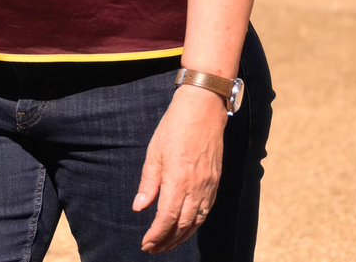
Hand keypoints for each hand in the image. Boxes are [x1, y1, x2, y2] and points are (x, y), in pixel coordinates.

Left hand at [132, 85, 226, 253]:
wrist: (204, 107)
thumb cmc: (175, 127)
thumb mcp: (155, 153)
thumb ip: (149, 184)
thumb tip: (140, 208)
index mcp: (178, 181)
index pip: (167, 220)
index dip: (156, 236)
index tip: (145, 245)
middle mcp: (196, 187)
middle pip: (183, 225)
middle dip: (168, 242)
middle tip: (154, 249)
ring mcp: (209, 184)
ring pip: (197, 221)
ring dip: (183, 237)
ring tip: (168, 243)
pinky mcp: (215, 179)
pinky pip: (207, 209)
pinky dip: (196, 223)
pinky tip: (188, 226)